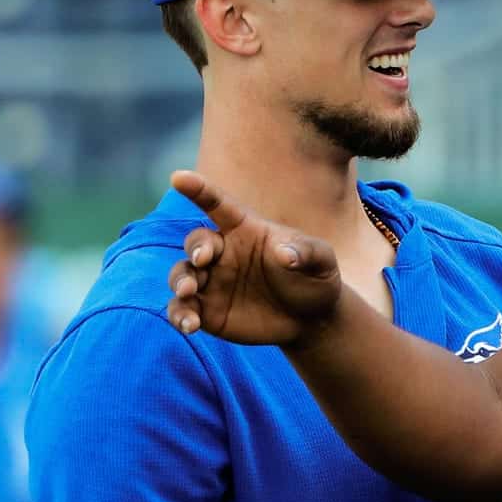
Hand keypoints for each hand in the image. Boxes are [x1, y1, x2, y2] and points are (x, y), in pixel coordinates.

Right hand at [163, 171, 344, 345]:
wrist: (312, 319)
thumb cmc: (315, 279)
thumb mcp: (322, 262)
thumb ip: (307, 252)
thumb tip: (285, 254)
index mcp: (244, 229)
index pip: (217, 204)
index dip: (198, 190)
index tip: (179, 177)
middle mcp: (222, 252)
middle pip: (197, 242)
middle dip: (196, 248)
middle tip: (204, 260)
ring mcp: (211, 281)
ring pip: (181, 275)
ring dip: (180, 282)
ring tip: (189, 293)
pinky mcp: (207, 310)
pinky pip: (182, 309)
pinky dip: (179, 314)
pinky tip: (190, 325)